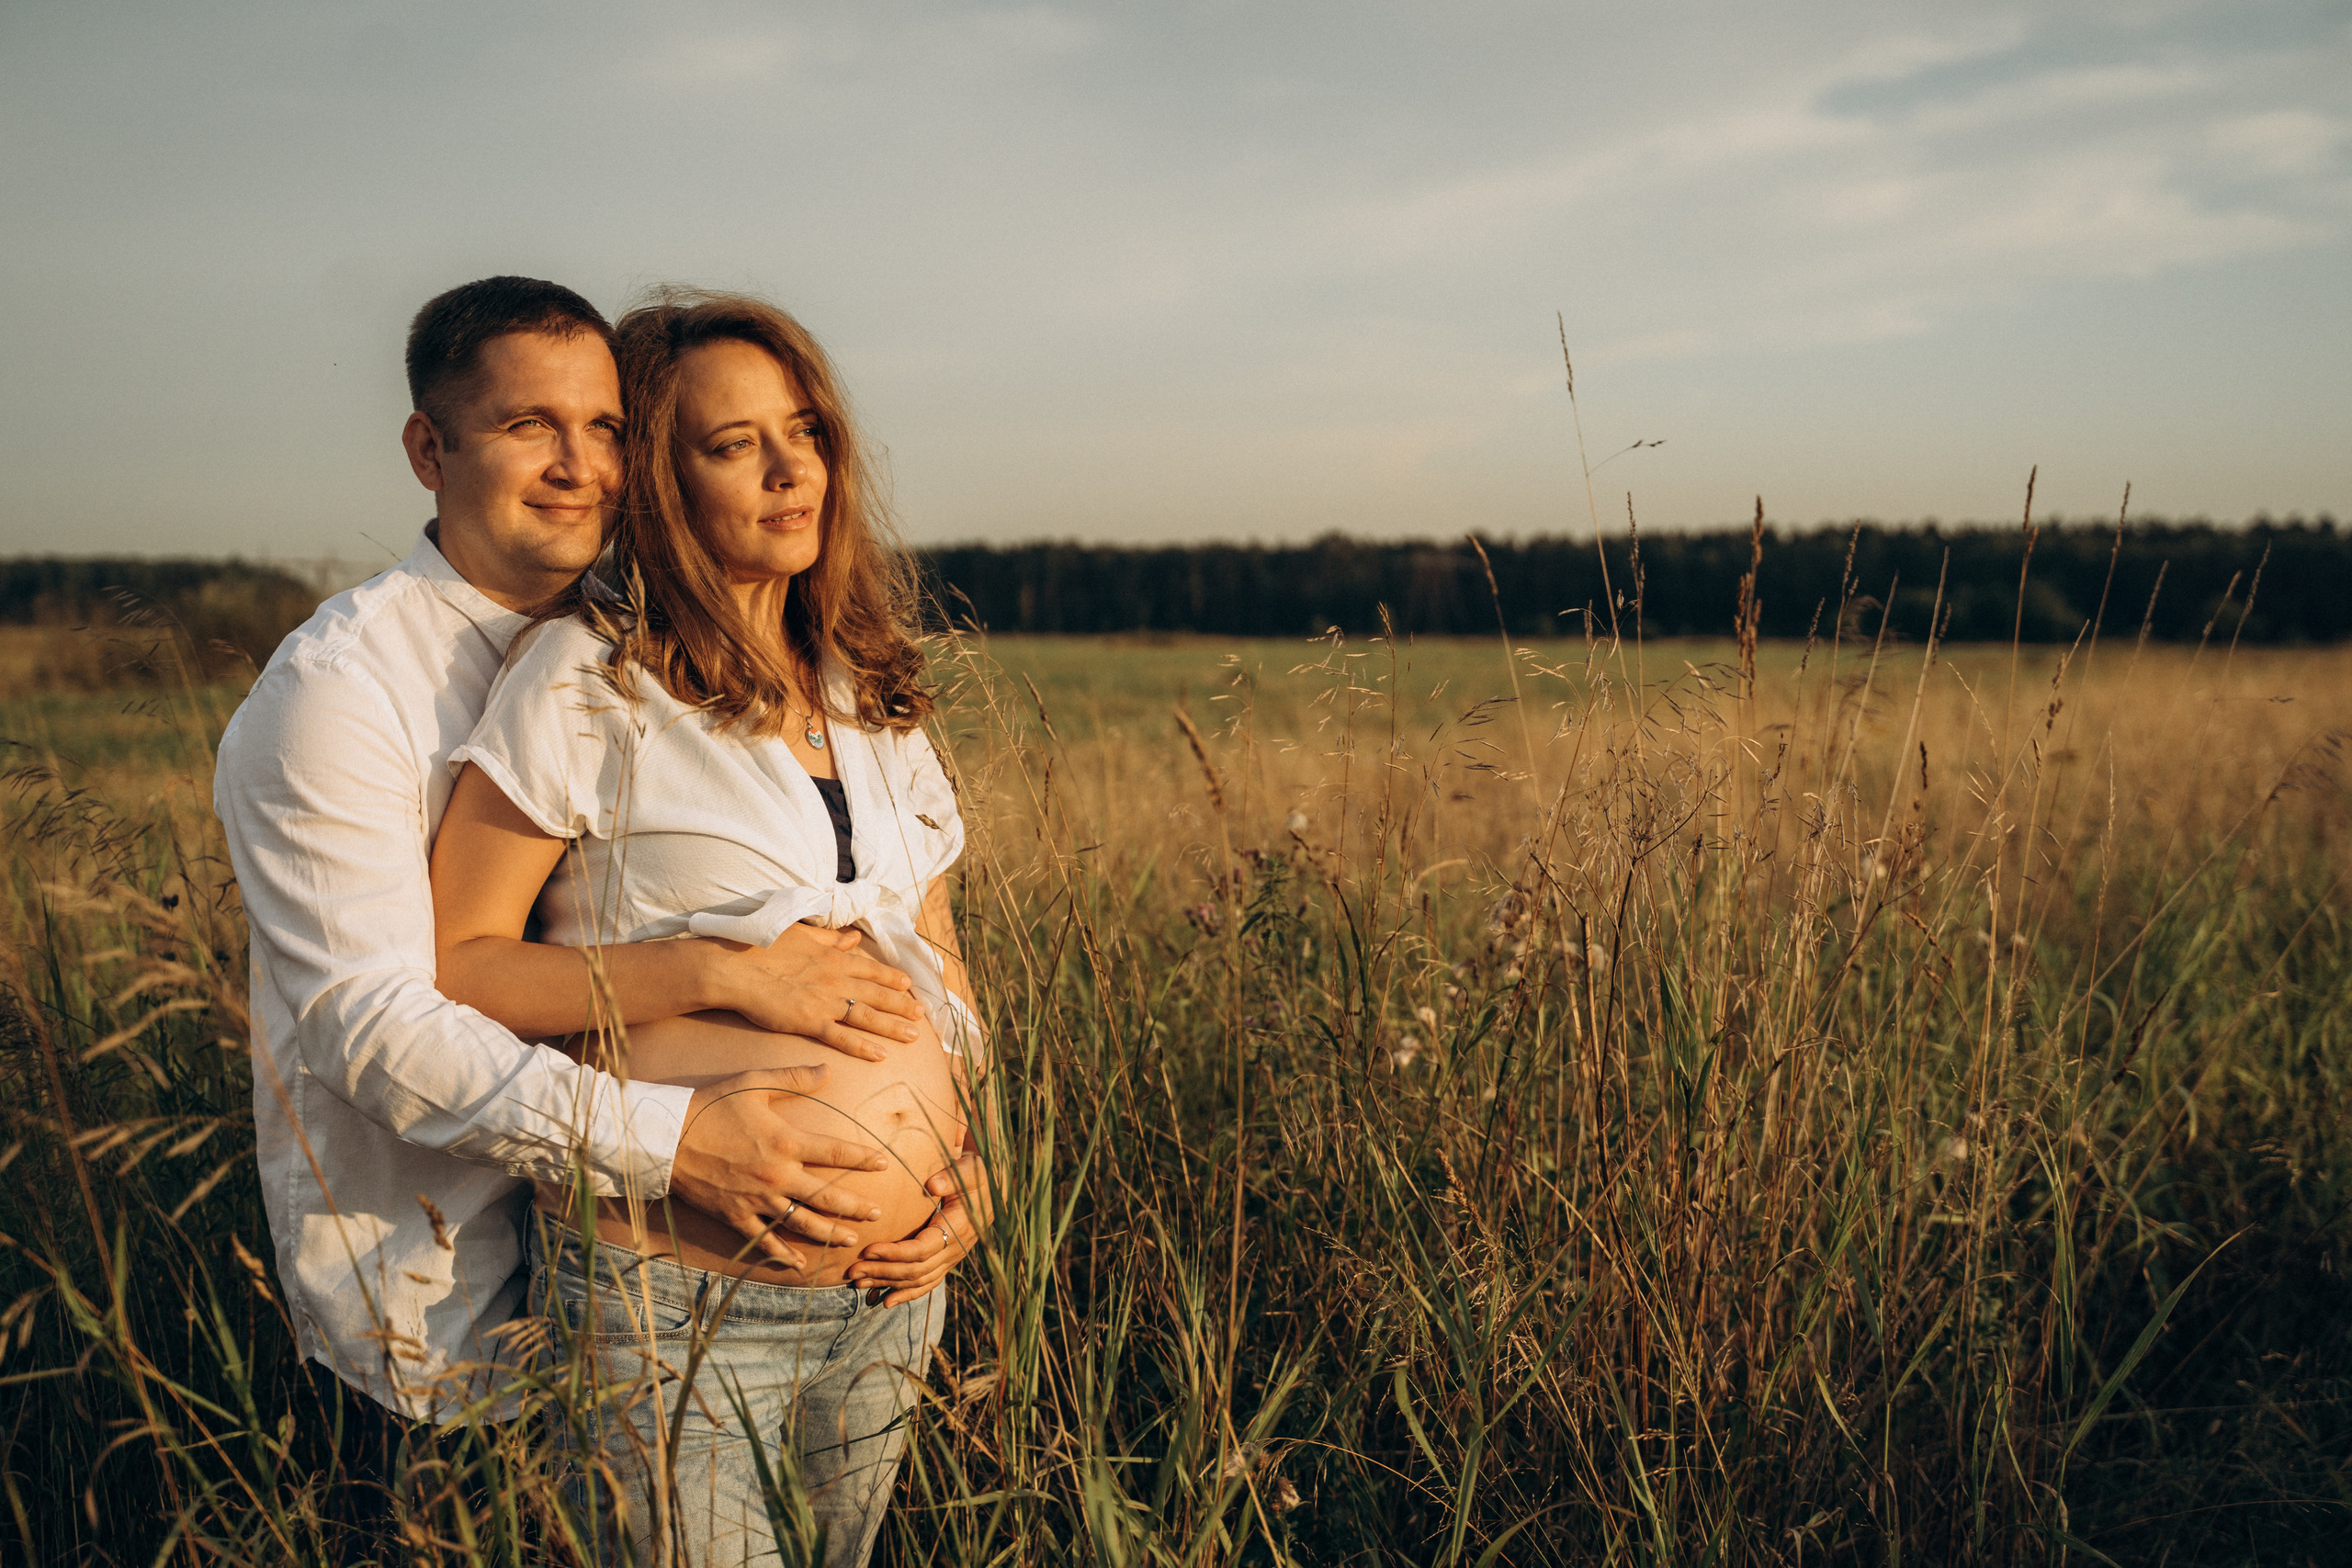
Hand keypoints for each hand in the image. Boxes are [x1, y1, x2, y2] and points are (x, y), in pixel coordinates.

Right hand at [669, 1066, 888, 1269]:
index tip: (885, 1164)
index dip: (863, 1159)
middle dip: (855, 1206)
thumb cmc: (711, 1105)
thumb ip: (794, 1077)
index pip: (835, 1153)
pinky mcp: (735, 1215)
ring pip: (802, 1222)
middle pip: (826, 1196)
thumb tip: (828, 1069)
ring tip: (851, 1239)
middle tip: (877, 1214)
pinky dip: (782, 1254)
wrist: (666, 1137)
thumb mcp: (754, 1082)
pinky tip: (800, 1265)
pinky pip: (764, 1240)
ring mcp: (757, 1198)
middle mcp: (777, 1174)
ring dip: (830, 1233)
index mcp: (786, 1141)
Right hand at [707, 923, 925, 1061]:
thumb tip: (852, 937)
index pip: (871, 968)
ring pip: (867, 1016)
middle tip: (922, 1015)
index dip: (891, 978)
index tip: (908, 985)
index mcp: (833, 957)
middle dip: (902, 1005)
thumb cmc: (760, 947)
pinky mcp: (809, 1021)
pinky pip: (842, 1037)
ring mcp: (825, 1001)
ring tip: (913, 1035)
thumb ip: (830, 938)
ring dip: (892, 1026)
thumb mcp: (801, 934)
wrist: (734, 966)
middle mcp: (835, 978)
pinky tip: (881, 1055)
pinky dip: (863, 1046)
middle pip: (876, 993)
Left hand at [847, 1146, 991, 1306]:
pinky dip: (906, 1294)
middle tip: (853, 1272)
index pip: (922, 1250)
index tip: (869, 1250)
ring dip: (887, 1285)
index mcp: (956, 1228)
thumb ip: (951, 1177)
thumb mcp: (970, 1170)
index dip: (894, 1253)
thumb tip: (933, 1184)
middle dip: (882, 1273)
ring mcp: (951, 1259)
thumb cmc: (978, 1177)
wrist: (996, 1190)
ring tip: (858, 1285)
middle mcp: (954, 1250)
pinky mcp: (946, 1261)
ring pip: (918, 1281)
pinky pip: (926, 1284)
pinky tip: (885, 1301)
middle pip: (915, 1270)